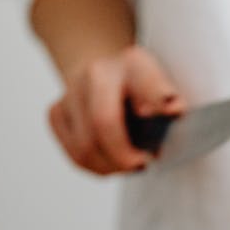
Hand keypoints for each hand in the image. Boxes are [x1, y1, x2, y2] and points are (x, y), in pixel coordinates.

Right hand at [48, 46, 184, 174]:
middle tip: (142, 165)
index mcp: (132, 63)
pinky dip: (96, 166)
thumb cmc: (139, 87)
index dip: (156, 99)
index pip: (146, 83)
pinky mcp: (56, 113)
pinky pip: (75, 154)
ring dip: (111, 166)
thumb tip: (173, 109)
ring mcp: (71, 93)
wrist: (103, 72)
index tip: (171, 114)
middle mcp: (95, 73)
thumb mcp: (164, 87)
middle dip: (124, 155)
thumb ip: (168, 100)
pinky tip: (111, 161)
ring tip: (128, 164)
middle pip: (104, 123)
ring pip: (85, 147)